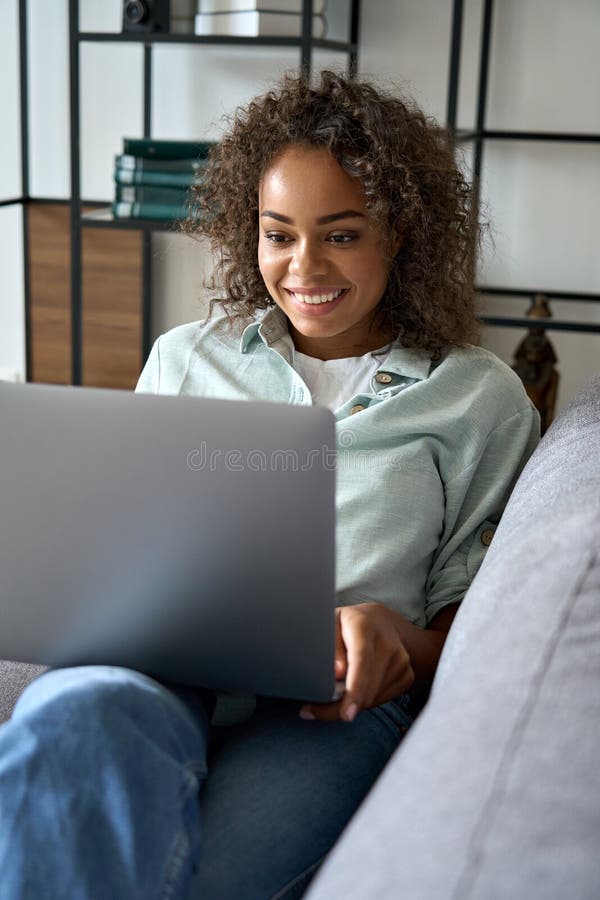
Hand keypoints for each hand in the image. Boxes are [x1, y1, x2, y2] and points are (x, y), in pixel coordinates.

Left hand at [300, 602, 414, 722]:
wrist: (380, 622)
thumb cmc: (348, 625)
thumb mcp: (330, 625)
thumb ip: (331, 648)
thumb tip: (337, 674)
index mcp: (364, 627)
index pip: (361, 661)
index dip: (354, 689)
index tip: (346, 714)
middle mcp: (388, 643)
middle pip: (366, 689)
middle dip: (338, 707)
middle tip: (315, 709)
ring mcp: (401, 661)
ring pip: (372, 699)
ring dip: (352, 703)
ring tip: (339, 688)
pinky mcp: (407, 675)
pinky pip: (382, 700)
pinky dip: (365, 701)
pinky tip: (359, 685)